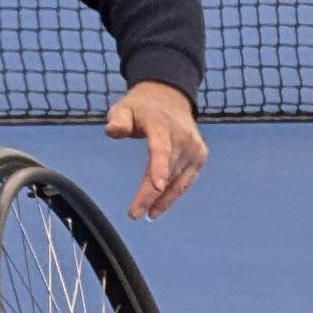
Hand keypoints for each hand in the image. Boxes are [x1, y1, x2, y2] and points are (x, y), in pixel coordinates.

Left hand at [104, 81, 205, 218]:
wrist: (169, 98)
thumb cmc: (141, 107)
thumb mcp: (123, 107)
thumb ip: (118, 120)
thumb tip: (113, 131)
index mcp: (162, 125)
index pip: (161, 149)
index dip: (159, 168)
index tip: (156, 186)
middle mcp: (182, 138)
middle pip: (166, 170)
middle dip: (151, 194)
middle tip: (134, 213)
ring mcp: (193, 148)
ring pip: (177, 179)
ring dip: (162, 199)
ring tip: (146, 215)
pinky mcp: (199, 156)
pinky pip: (185, 180)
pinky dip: (173, 194)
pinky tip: (159, 208)